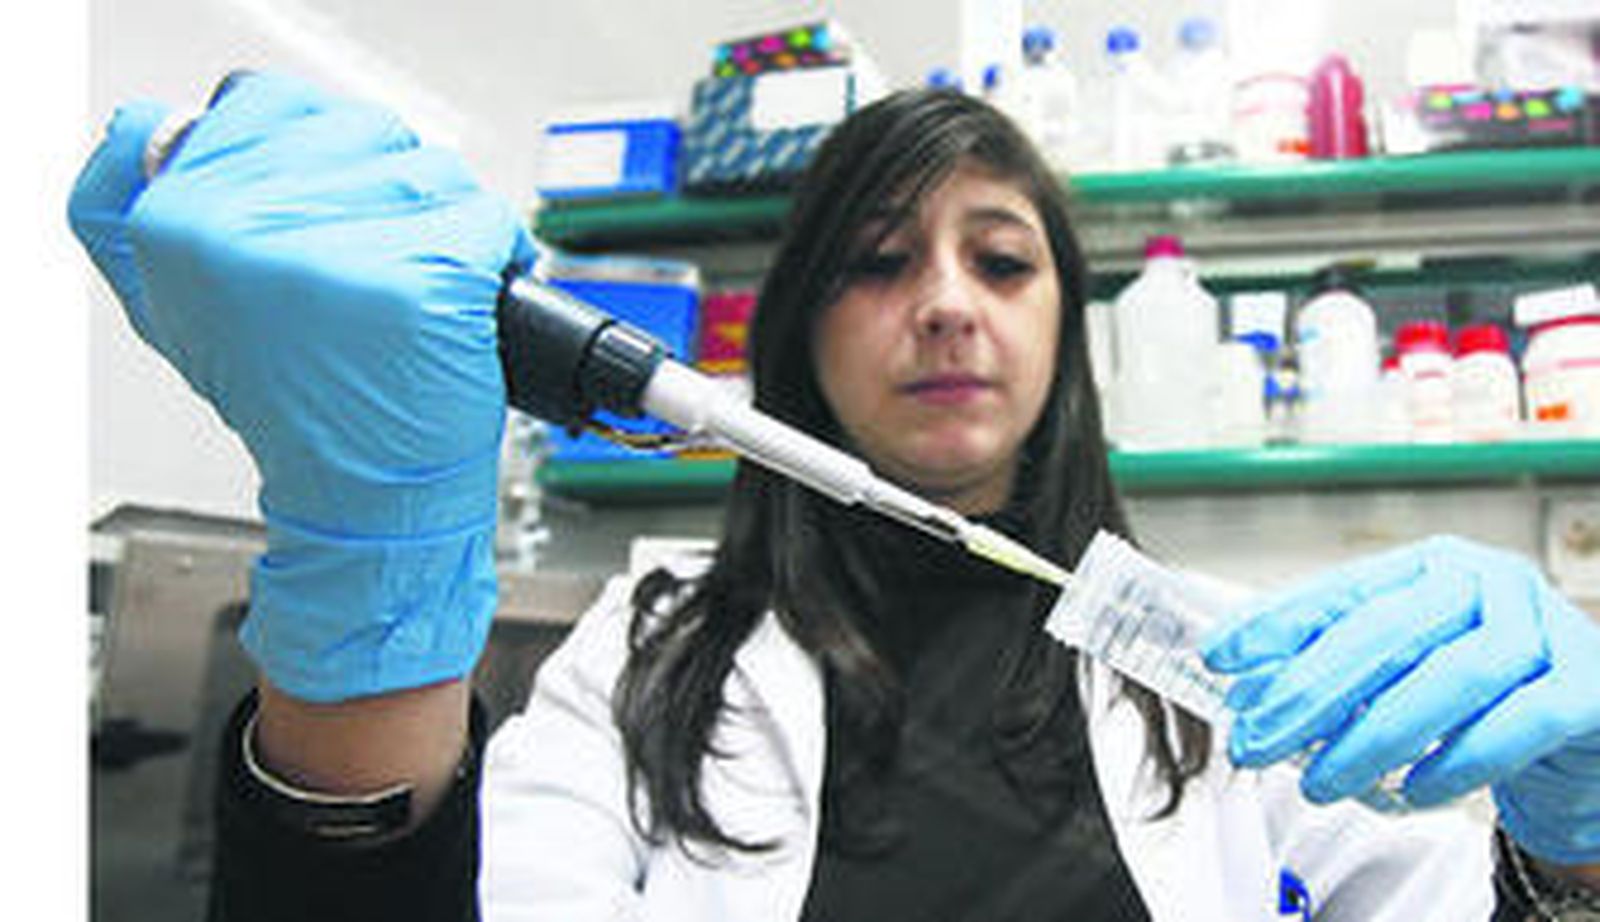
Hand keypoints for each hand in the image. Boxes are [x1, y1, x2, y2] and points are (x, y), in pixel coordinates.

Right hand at [69, 72, 535, 701]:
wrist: (357, 502)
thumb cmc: (294, 410)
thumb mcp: (184, 308)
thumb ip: (175, 209)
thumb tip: (199, 127)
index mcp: (180, 219)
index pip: (271, 103)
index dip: (324, 149)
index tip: (340, 198)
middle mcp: (250, 228)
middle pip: (366, 133)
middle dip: (394, 191)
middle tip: (384, 264)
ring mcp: (342, 254)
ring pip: (434, 173)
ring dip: (450, 224)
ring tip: (422, 291)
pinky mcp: (426, 283)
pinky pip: (487, 225)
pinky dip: (497, 258)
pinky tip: (467, 305)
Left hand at [1200, 536, 1599, 864]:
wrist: (1587, 733)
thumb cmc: (1485, 694)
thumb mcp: (1404, 670)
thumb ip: (1334, 673)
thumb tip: (1246, 690)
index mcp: (1432, 567)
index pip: (1342, 592)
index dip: (1276, 625)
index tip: (1219, 657)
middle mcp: (1488, 584)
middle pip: (1387, 631)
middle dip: (1309, 693)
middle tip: (1256, 740)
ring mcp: (1544, 629)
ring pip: (1451, 677)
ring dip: (1374, 736)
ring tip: (1321, 780)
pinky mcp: (1588, 688)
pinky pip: (1521, 721)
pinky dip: (1461, 759)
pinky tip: (1415, 789)